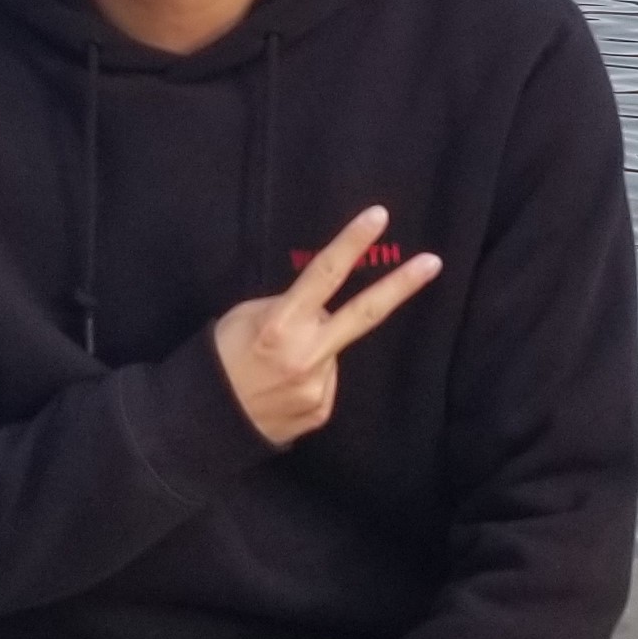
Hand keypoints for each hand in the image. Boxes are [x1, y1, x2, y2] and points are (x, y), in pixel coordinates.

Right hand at [212, 206, 441, 445]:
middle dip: (400, 286)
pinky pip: (325, 381)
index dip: (352, 243)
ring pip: (332, 350)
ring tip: (278, 365)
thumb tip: (321, 308)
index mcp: (281, 323)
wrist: (204, 422)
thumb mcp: (242, 317)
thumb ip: (286, 307)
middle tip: (433, 262)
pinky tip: (282, 386)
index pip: (324, 274)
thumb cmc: (220, 357)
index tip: (378, 217)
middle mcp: (306, 354)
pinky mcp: (321, 409)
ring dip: (315, 348)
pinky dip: (309, 376)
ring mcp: (318, 386)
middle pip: (364, 313)